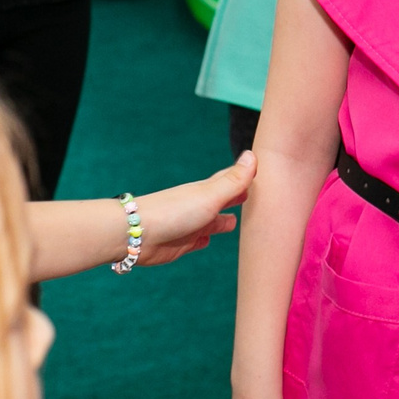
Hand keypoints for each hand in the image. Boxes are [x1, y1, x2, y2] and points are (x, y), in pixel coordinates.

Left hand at [133, 153, 251, 268]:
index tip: (261, 173)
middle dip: (236, 200)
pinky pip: (197, 241)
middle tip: (252, 198)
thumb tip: (253, 154)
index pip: (230, 182)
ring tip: (235, 222)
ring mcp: (190, 226)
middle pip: (222, 202)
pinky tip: (207, 241)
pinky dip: (204, 240)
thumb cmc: (175, 211)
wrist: (137, 233)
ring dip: (222, 222)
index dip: (245, 178)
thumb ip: (233, 181)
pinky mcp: (181, 244)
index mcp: (208, 192)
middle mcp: (200, 207)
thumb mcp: (210, 195)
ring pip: (212, 223)